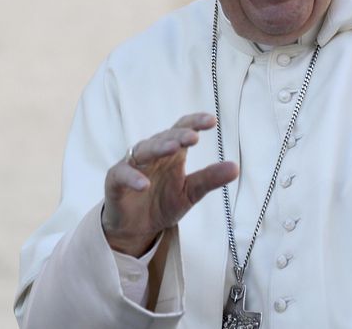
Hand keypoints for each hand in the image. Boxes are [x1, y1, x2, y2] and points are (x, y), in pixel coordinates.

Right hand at [101, 113, 237, 255]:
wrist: (136, 228)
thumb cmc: (162, 203)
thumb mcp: (190, 193)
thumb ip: (210, 179)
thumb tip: (236, 167)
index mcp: (172, 153)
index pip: (183, 129)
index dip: (195, 123)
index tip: (211, 121)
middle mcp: (152, 153)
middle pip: (165, 137)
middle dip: (179, 135)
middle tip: (194, 136)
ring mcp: (132, 165)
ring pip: (144, 150)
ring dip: (158, 148)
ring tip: (173, 148)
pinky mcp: (115, 181)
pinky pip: (122, 174)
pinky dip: (132, 178)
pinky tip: (144, 184)